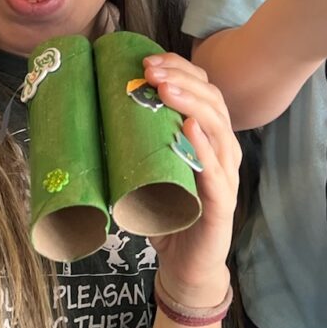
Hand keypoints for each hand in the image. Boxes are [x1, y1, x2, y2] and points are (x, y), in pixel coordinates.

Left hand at [140, 53, 241, 302]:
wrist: (186, 267)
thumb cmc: (168, 216)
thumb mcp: (154, 170)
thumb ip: (142, 144)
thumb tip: (99, 112)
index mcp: (210, 139)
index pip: (204, 91)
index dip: (181, 70)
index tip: (148, 60)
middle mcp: (224, 152)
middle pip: (213, 102)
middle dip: (182, 80)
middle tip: (150, 71)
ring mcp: (226, 177)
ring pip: (218, 129)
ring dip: (191, 104)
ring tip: (165, 89)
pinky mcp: (222, 204)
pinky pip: (216, 171)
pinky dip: (204, 148)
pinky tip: (191, 129)